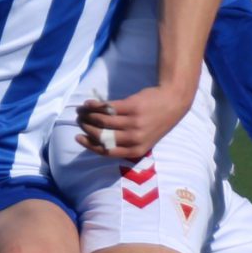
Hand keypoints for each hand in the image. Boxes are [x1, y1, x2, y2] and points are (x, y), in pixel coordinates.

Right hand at [76, 86, 190, 161]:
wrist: (173, 101)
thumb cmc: (156, 122)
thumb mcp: (145, 139)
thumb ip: (126, 143)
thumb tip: (98, 142)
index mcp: (137, 150)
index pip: (107, 151)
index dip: (90, 145)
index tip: (78, 138)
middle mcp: (135, 138)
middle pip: (102, 136)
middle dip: (86, 128)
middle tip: (80, 121)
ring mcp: (134, 122)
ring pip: (103, 121)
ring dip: (88, 115)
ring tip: (82, 111)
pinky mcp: (132, 107)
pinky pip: (108, 108)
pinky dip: (96, 105)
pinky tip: (90, 103)